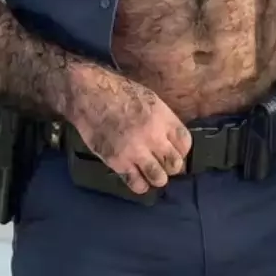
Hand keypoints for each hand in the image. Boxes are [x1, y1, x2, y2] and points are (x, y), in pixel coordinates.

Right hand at [67, 64, 191, 193]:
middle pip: (175, 164)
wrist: (89, 94)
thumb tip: (171, 139)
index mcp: (163, 117)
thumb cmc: (119, 91)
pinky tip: (136, 177)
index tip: (175, 151)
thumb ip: (163, 120)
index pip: (186, 144)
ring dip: (157, 177)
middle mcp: (153, 135)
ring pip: (159, 178)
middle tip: (162, 163)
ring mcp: (135, 150)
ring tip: (150, 171)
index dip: (182, 150)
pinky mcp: (117, 162)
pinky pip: (137, 184)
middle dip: (171, 166)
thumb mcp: (150, 98)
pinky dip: (140, 185)